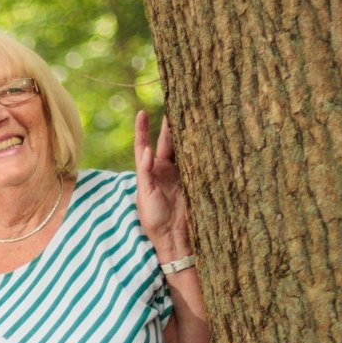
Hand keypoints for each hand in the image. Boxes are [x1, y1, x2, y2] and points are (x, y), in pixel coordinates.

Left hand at [134, 110, 189, 252]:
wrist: (173, 237)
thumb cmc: (154, 219)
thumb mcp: (145, 195)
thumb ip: (145, 172)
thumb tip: (146, 150)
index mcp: (150, 172)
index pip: (144, 146)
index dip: (142, 129)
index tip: (142, 112)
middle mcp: (165, 170)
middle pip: (167, 142)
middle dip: (169, 125)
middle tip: (174, 105)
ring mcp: (181, 174)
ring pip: (182, 149)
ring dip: (185, 133)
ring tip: (188, 114)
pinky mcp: (194, 179)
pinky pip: (195, 160)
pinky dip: (197, 149)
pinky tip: (199, 136)